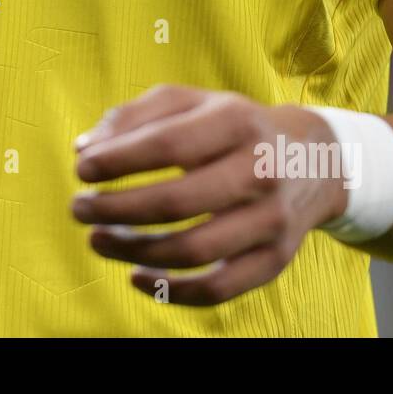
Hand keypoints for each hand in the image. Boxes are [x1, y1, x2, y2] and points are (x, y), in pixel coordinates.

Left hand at [72, 85, 347, 306]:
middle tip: (78, 208)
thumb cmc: (231, 127)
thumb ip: (133, 116)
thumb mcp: (190, 102)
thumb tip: (85, 149)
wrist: (313, 159)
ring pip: (193, 250)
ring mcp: (272, 219)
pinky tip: (136, 276)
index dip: (118, 161)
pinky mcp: (276, 259)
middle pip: (178, 202)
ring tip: (96, 240)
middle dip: (116, 209)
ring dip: (133, 251)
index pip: (168, 145)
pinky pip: (219, 288)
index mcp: (237, 121)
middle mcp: (261, 170)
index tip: (81, 170)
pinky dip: (172, 291)